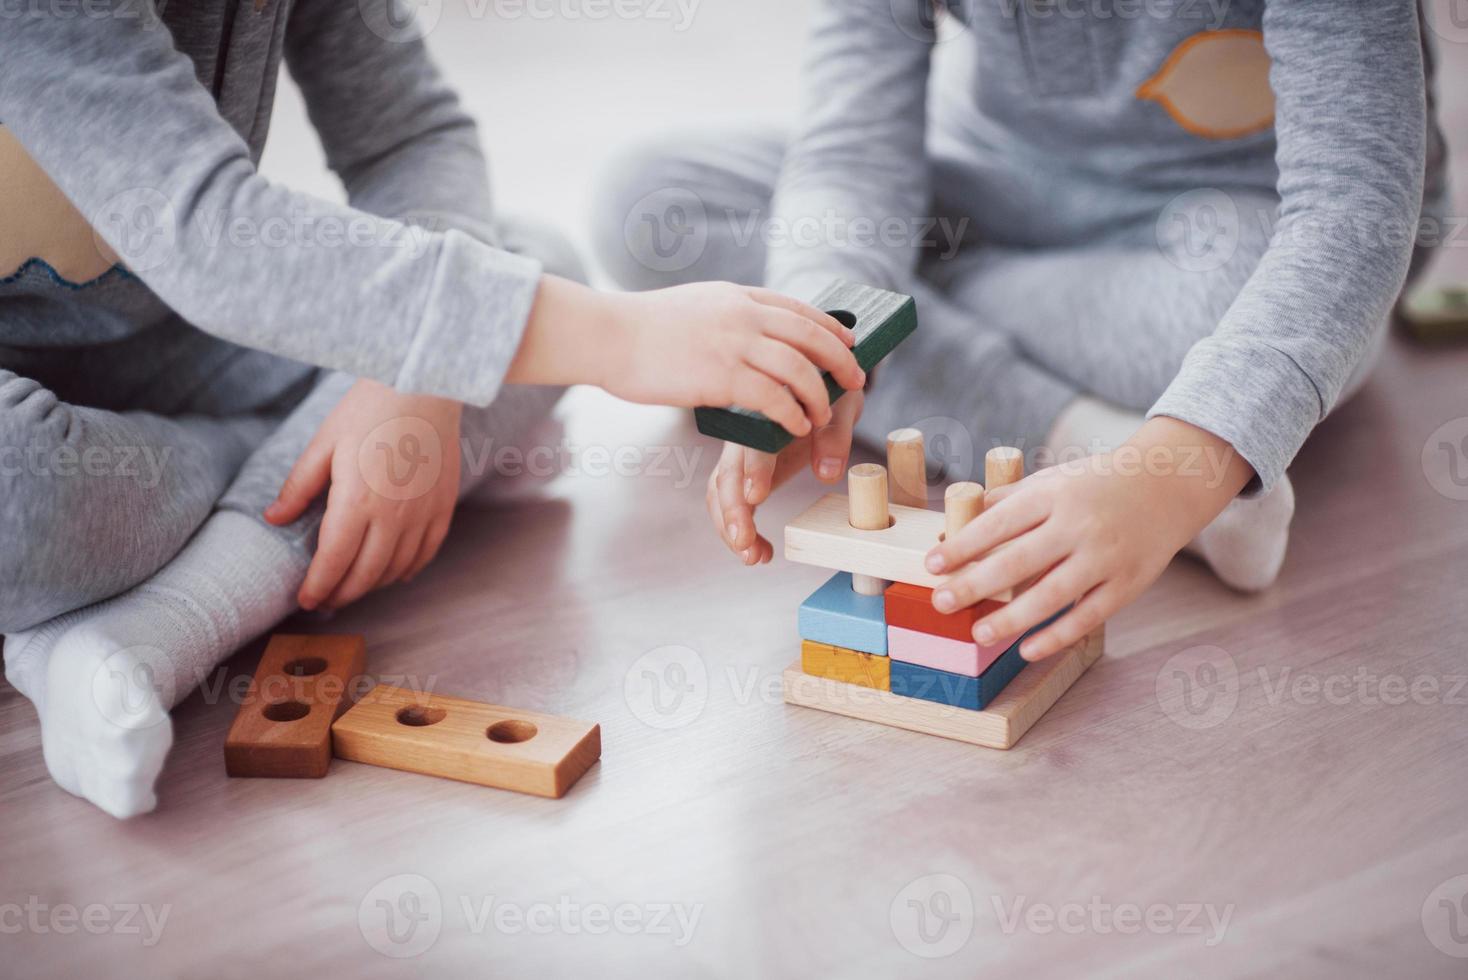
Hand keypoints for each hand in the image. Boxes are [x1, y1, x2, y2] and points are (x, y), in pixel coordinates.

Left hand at [264, 379, 462, 610]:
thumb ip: (300, 486)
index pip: (334, 561)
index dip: (317, 586)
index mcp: (357, 499)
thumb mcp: (326, 442)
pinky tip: (393, 572)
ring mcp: (423, 513)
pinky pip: (426, 553)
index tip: (306, 600)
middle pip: (366, 574)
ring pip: (396, 569)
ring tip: (353, 587)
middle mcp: (393, 515)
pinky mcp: (443, 506)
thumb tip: (274, 518)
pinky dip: (407, 569)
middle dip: (342, 594)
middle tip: (325, 600)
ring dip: (372, 585)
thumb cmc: (370, 407)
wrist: (426, 385)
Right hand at [603, 282, 863, 436]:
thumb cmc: (640, 329)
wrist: (608, 335)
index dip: (830, 326)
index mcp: (736, 296)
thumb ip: (723, 316)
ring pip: (800, 368)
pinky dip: (793, 414)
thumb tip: (742, 333)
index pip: (798, 308)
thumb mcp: (692, 307)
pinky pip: (775, 397)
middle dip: (841, 359)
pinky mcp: (722, 376)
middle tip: (855, 380)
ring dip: (818, 395)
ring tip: (823, 416)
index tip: (848, 341)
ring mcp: (734, 343)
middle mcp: (742, 314)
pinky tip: (796, 427)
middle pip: (811, 335)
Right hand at [707, 388, 863, 563]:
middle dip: (732, 511)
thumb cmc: (831, 391)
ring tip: (752, 558)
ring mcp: (741, 456)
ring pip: (720, 493)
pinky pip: (732, 503)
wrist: (823, 382)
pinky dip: (739, 530)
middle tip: (745, 544)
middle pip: (727, 474)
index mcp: (768, 414)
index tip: (756, 496)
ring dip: (730, 527)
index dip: (754, 470)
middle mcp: (745, 436)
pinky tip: (760, 552)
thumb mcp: (842, 405)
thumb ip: (834, 437)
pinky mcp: (746, 474)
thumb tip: (827, 473)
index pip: (755, 444)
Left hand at [922, 418, 1254, 660]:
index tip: (932, 564)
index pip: (1000, 522)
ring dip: (1011, 619)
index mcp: (1055, 495)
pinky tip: (1026, 650)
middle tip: (941, 603)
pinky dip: (1056, 636)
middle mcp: (1080, 525)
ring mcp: (1106, 557)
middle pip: (1019, 560)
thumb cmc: (1096, 484)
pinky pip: (1087, 617)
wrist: (1168, 485)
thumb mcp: (1053, 478)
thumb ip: (1008, 499)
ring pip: (1052, 595)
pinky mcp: (1127, 584)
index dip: (963, 545)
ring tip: (978, 634)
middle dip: (975, 584)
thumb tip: (957, 521)